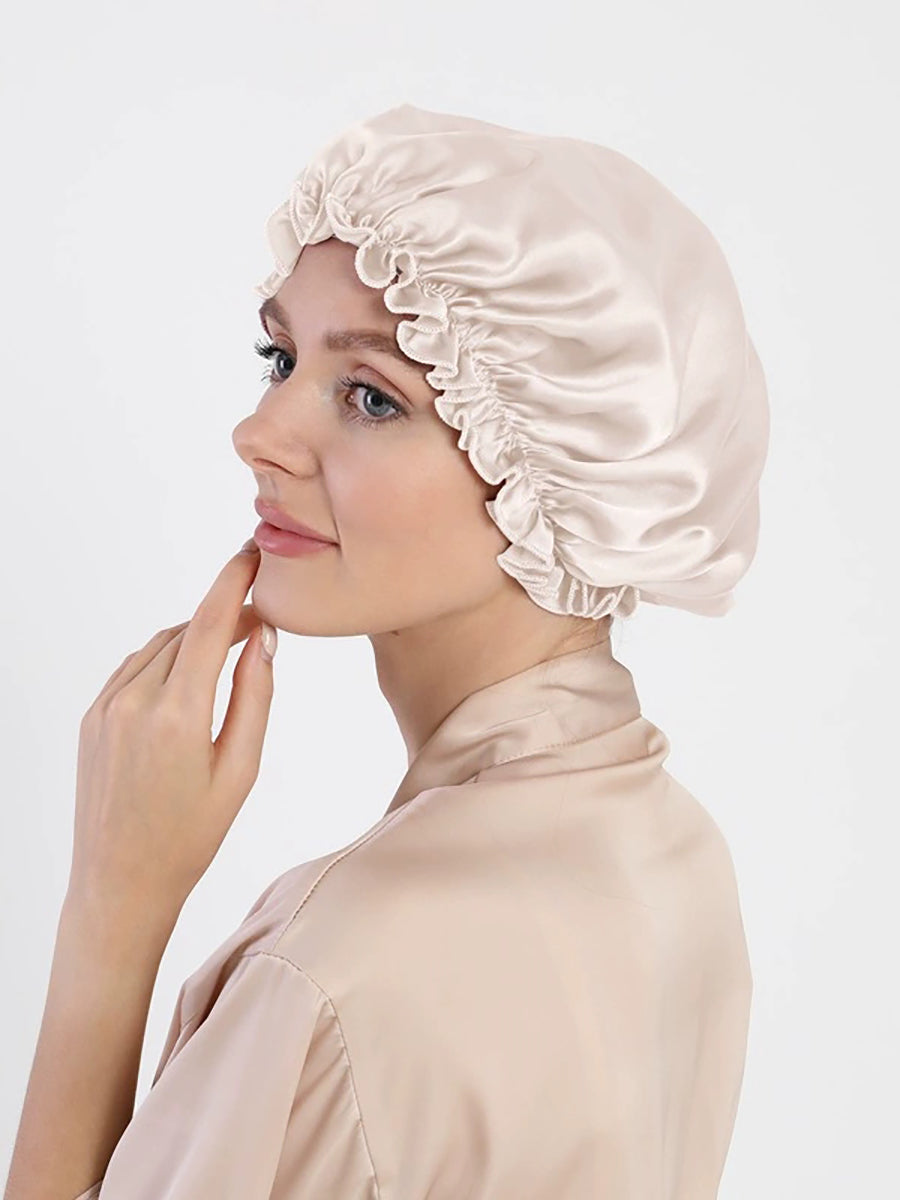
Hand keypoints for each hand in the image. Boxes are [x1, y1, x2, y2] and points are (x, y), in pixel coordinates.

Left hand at [67, 541, 275, 923]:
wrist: (120, 881)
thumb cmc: (190, 835)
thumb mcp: (240, 770)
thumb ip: (254, 696)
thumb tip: (263, 637)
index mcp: (178, 715)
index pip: (210, 623)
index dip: (234, 582)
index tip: (253, 555)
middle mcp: (134, 701)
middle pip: (187, 631)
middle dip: (224, 617)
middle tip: (260, 625)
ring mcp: (105, 707)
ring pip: (160, 646)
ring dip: (194, 639)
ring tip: (227, 657)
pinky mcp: (91, 717)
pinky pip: (134, 667)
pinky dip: (165, 659)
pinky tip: (186, 682)